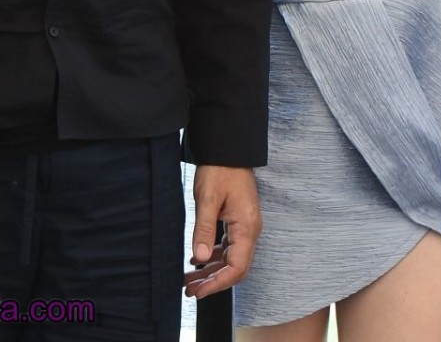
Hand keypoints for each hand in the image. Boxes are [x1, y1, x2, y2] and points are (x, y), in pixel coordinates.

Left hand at [182, 165, 260, 297]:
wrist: (229, 149)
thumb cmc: (220, 169)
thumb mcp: (208, 199)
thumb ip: (204, 229)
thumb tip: (200, 259)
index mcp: (247, 226)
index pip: (237, 267)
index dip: (218, 284)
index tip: (199, 292)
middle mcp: (250, 229)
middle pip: (235, 267)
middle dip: (213, 282)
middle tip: (190, 290)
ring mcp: (245, 225)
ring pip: (231, 258)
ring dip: (212, 271)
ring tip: (189, 280)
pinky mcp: (238, 221)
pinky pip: (229, 247)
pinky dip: (214, 257)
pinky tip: (197, 259)